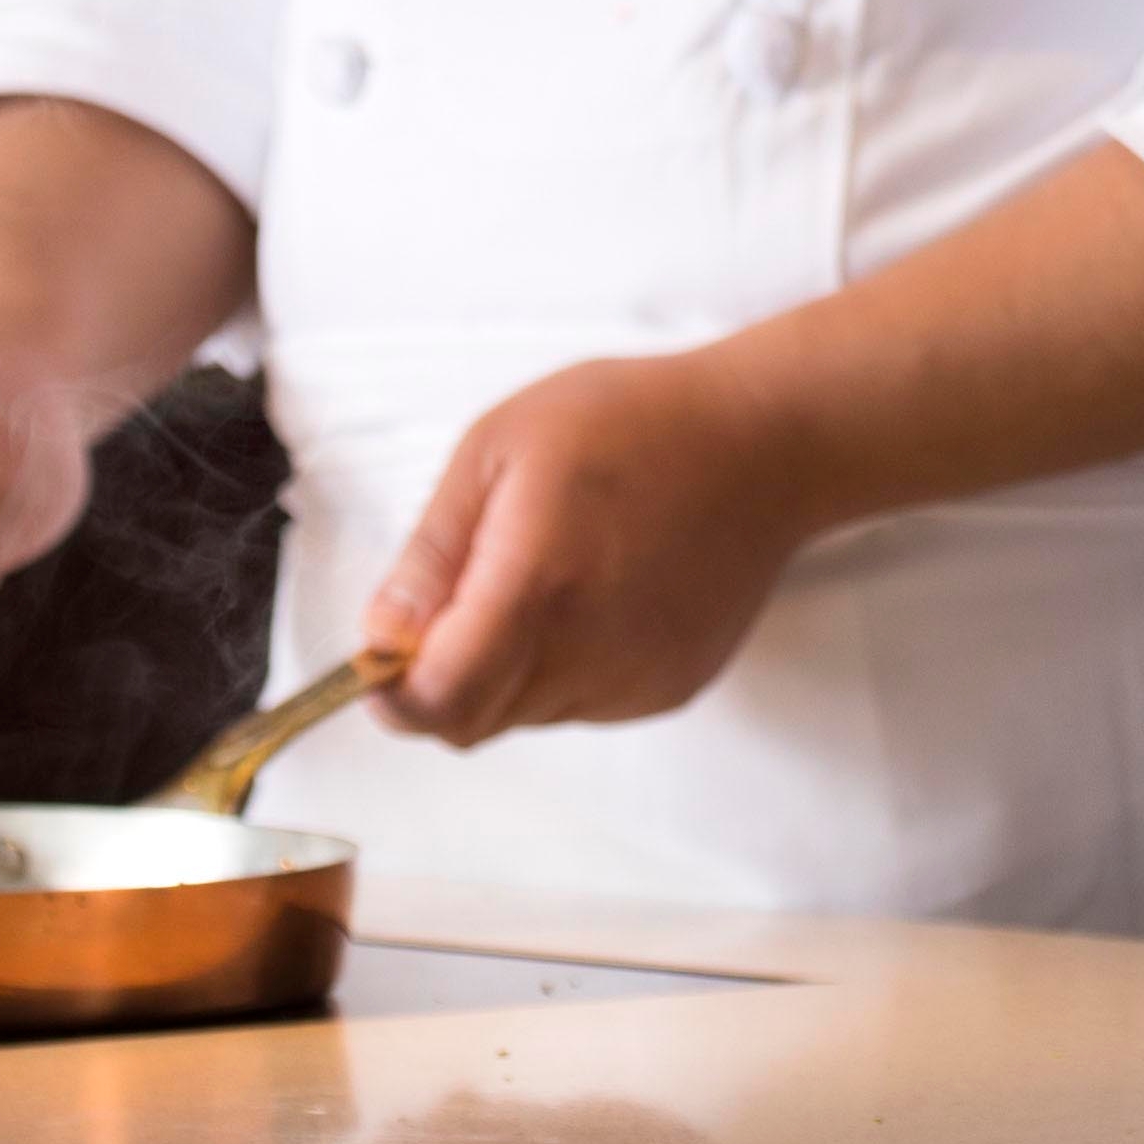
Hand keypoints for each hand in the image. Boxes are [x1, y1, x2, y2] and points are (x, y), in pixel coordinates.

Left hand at [363, 347, 827, 746]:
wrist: (764, 443)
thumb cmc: (633, 423)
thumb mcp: (498, 449)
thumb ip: (433, 554)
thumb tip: (380, 636)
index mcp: (537, 586)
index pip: (437, 701)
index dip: (389, 692)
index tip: (379, 656)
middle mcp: (589, 652)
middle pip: (471, 720)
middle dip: (441, 677)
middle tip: (461, 594)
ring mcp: (635, 678)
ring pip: (523, 716)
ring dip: (503, 671)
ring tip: (543, 577)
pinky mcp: (669, 688)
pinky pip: (580, 706)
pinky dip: (561, 669)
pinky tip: (594, 594)